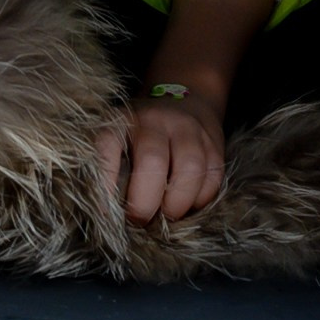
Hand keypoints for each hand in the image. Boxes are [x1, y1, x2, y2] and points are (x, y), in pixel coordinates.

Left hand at [94, 86, 228, 222]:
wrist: (185, 99)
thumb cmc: (143, 135)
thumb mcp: (121, 141)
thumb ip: (115, 170)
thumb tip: (112, 215)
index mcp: (123, 120)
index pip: (107, 144)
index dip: (105, 180)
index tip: (105, 212)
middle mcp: (155, 120)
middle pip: (153, 162)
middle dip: (145, 203)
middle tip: (140, 220)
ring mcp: (188, 129)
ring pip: (190, 169)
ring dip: (177, 203)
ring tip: (168, 214)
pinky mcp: (214, 143)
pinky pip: (212, 178)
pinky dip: (200, 200)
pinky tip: (189, 203)